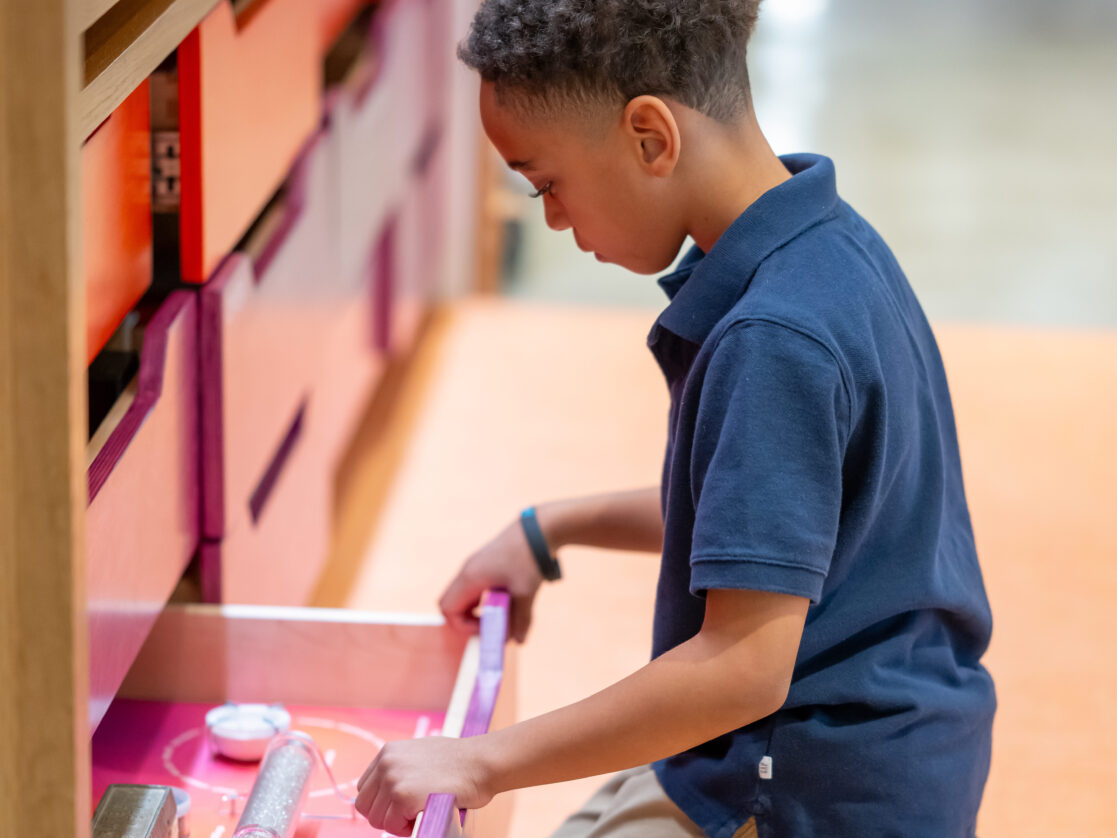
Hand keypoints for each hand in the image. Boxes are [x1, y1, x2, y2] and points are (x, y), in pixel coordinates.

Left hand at [354, 737, 492, 834]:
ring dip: (397, 823)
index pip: (365, 788)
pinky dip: (407, 829)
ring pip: (378, 819)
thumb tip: (391, 793)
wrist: (480, 762)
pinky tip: (425, 814)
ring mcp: (392, 780)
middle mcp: (386, 763)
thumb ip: (402, 769)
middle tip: (410, 814)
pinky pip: (393, 826)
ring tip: (420, 813)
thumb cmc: (459, 762)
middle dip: (386, 815)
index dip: (381, 803)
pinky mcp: (402, 797)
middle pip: (366, 805)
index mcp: (388, 752)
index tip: (399, 807)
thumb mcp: (421, 755)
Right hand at [439, 517, 545, 642]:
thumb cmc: (529, 559)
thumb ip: (520, 620)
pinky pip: (473, 586)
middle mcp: (467, 570)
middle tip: (489, 624)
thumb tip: (519, 641)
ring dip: (475, 609)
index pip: (448, 610)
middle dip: (466, 620)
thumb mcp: (525, 593)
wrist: (539, 529)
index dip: (464, 626)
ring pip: (462, 595)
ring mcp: (475, 565)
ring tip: (499, 613)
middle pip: (451, 603)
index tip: (488, 628)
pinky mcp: (485, 563)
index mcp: (470, 578)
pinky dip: (482, 598)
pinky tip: (503, 599)